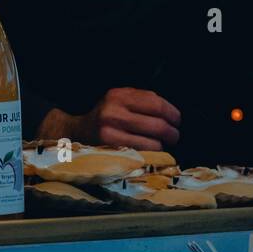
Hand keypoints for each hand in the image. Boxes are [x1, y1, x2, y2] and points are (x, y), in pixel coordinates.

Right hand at [44, 88, 180, 149]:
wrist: (75, 132)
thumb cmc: (105, 116)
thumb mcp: (119, 100)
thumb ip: (141, 101)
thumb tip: (171, 113)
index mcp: (119, 95)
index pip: (156, 104)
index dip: (173, 114)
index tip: (177, 120)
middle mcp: (114, 112)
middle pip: (158, 125)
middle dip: (172, 133)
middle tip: (174, 136)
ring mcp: (110, 133)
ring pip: (153, 144)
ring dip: (162, 146)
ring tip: (160, 145)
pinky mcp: (110, 151)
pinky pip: (142, 155)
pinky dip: (150, 156)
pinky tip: (149, 153)